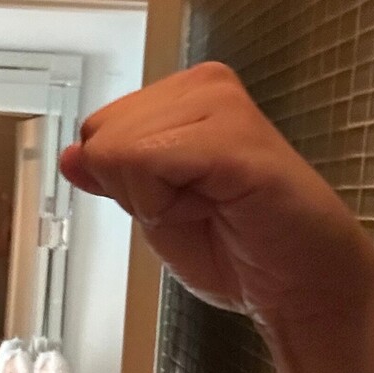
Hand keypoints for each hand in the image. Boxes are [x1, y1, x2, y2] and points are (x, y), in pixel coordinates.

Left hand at [60, 63, 373, 329]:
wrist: (302, 286)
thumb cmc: (239, 249)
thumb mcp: (154, 210)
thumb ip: (114, 177)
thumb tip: (71, 155)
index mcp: (184, 96)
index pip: (99, 129)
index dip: (124, 183)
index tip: (180, 201)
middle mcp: (203, 86)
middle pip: (102, 135)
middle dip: (135, 189)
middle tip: (199, 206)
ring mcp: (220, 105)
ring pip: (118, 149)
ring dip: (155, 199)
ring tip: (212, 206)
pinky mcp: (233, 137)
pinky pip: (148, 162)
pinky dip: (165, 203)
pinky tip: (212, 208)